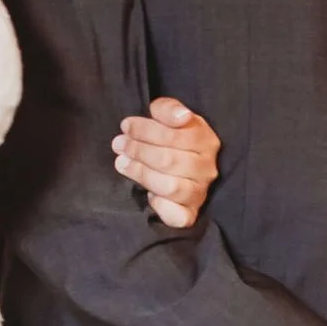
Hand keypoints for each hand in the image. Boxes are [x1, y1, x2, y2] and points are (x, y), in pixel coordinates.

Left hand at [113, 97, 218, 230]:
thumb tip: (181, 116)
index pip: (178, 135)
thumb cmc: (169, 139)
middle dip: (138, 150)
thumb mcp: (168, 117)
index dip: (147, 130)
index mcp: (206, 141)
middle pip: (169, 160)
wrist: (176, 163)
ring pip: (170, 187)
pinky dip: (161, 207)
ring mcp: (200, 193)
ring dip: (141, 174)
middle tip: (119, 144)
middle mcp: (208, 169)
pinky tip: (148, 195)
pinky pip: (178, 216)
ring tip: (122, 163)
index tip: (126, 126)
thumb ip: (169, 109)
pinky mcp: (190, 214)